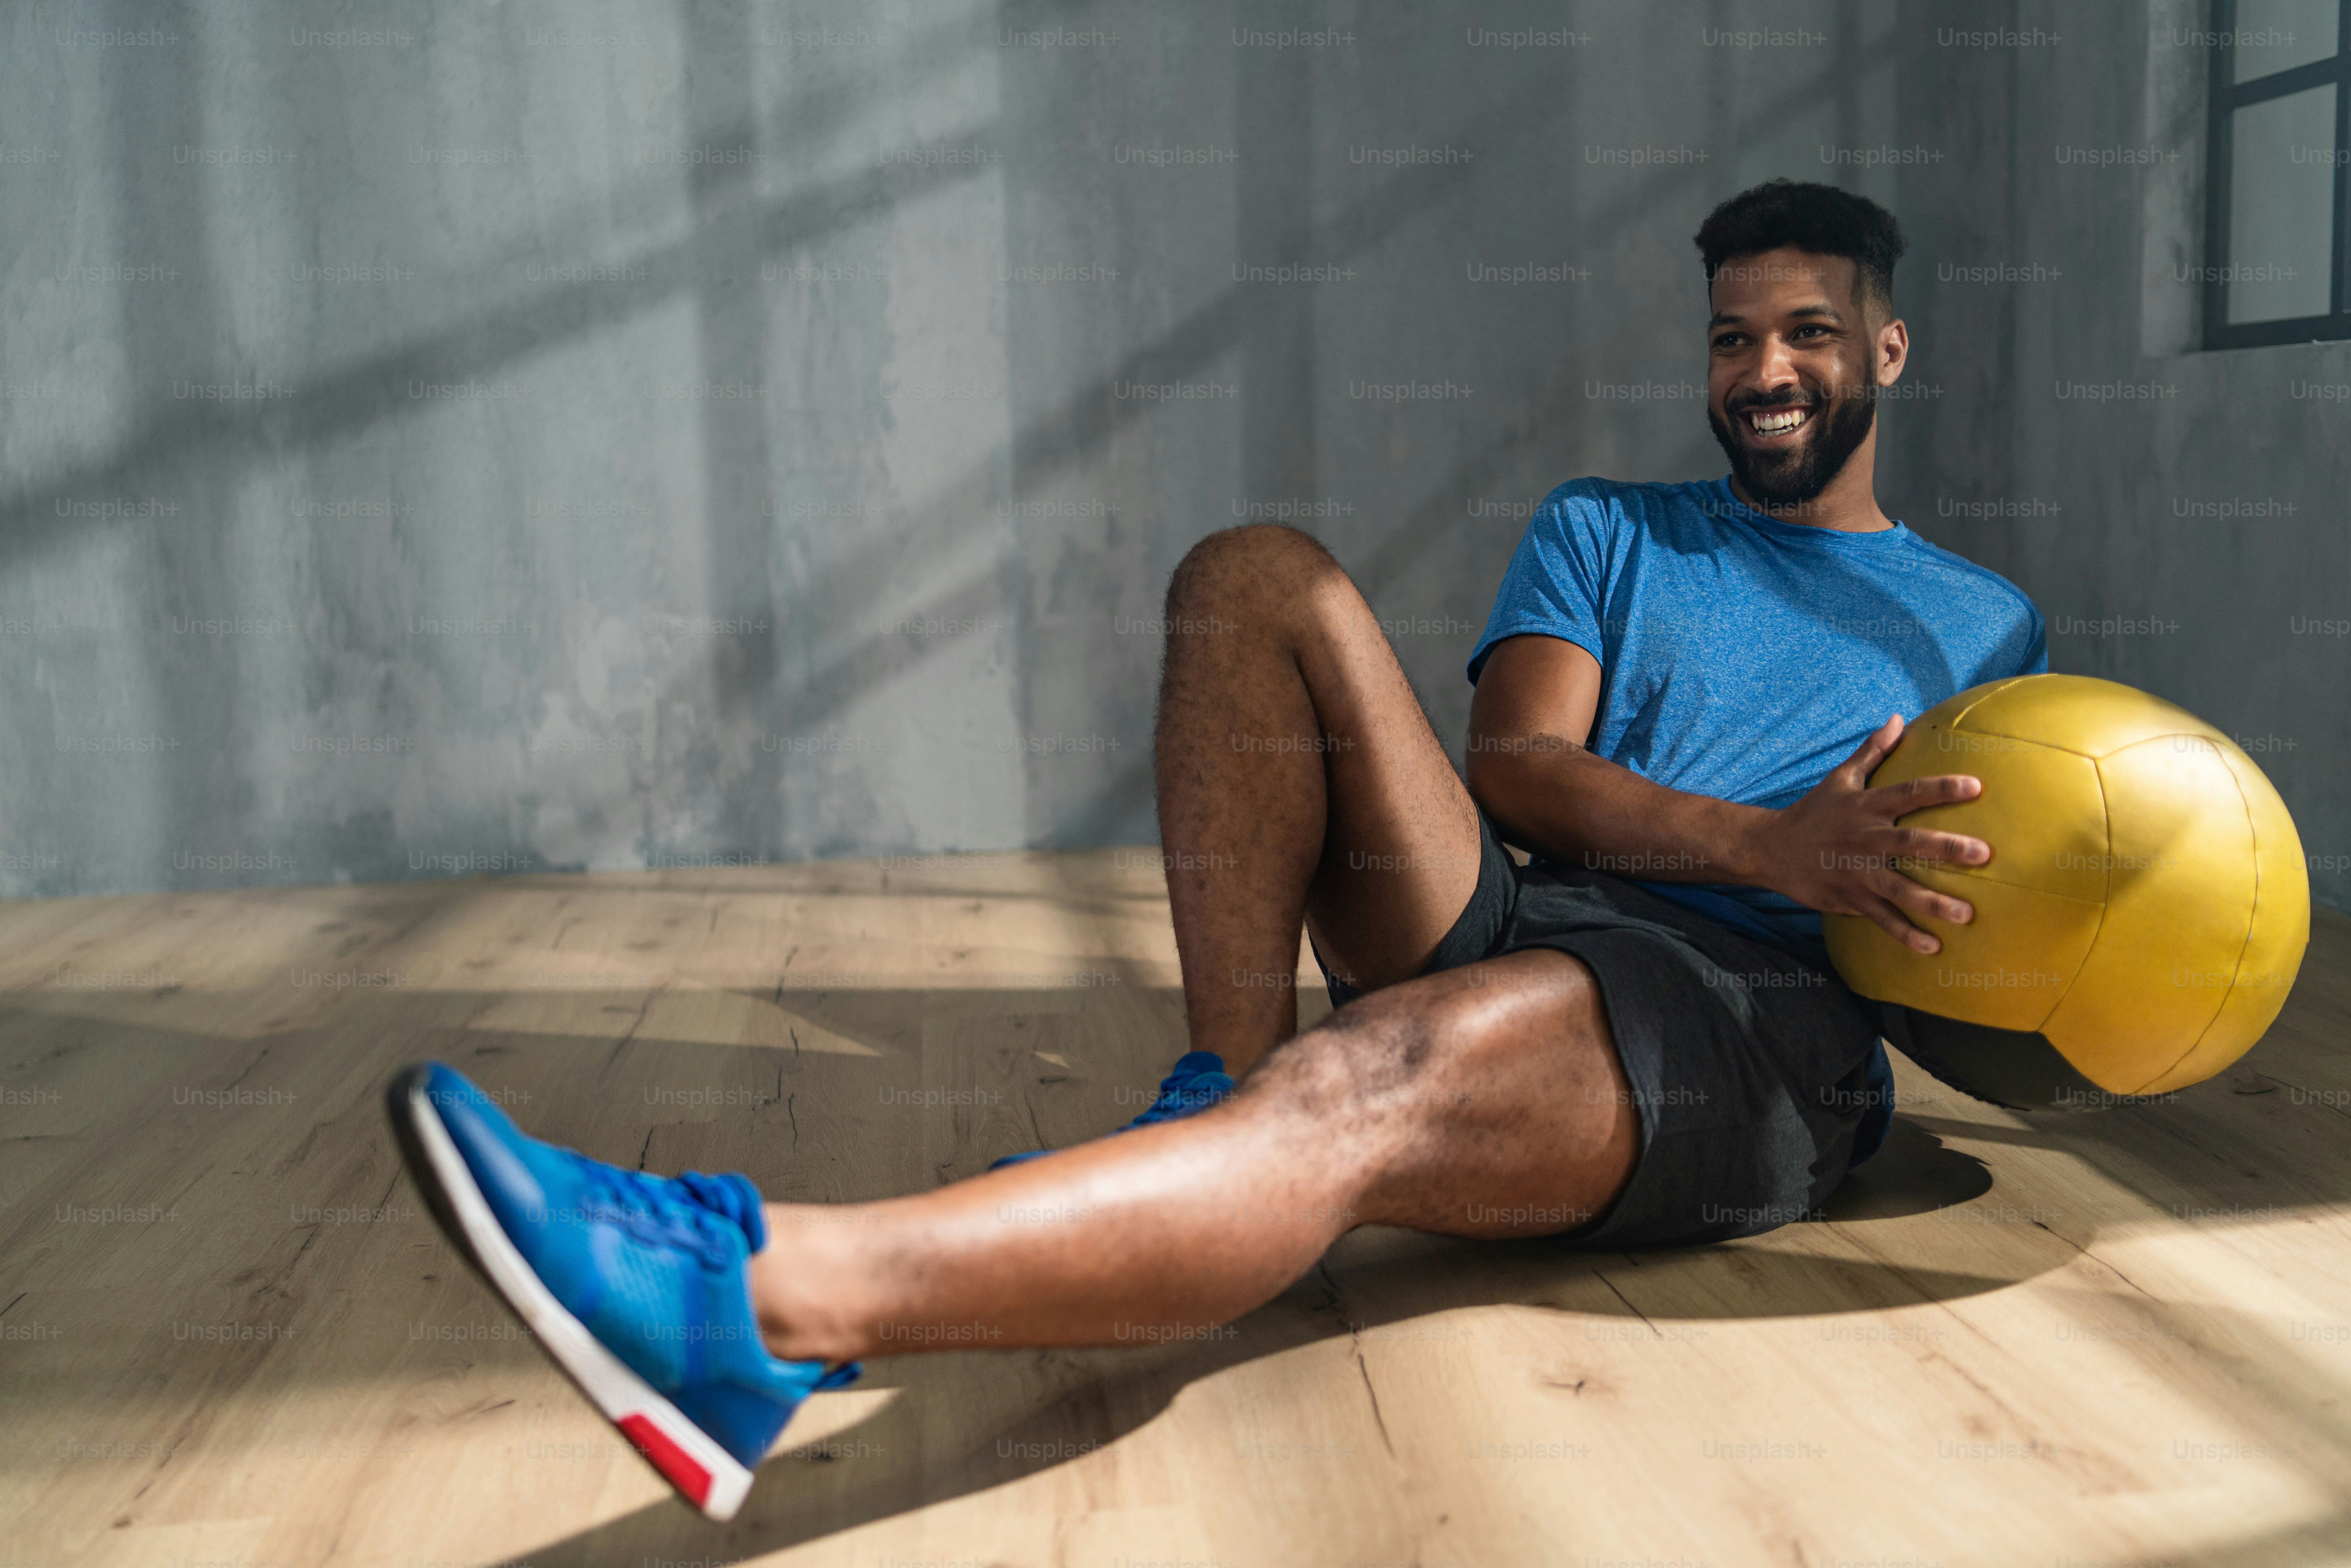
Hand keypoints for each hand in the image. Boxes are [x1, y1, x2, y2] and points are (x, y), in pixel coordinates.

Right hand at [1746, 714, 1989, 953]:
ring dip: (1933, 902)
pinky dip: (1905, 934)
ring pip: (1899, 889)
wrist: (1771, 848)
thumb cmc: (1814, 812)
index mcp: (1867, 807)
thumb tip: (1898, 719)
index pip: (1909, 794)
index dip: (1942, 788)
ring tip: (1967, 914)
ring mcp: (1857, 872)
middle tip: (1984, 855)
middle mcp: (1865, 839)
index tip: (1976, 785)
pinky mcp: (1849, 899)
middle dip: (1947, 849)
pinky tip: (1932, 947)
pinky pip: (1881, 919)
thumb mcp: (1840, 778)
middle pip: (1910, 843)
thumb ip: (1872, 751)